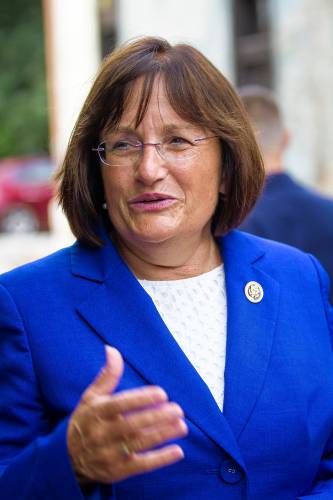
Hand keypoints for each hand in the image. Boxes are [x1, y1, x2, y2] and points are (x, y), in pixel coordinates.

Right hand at [67, 346, 187, 483]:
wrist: (67, 459)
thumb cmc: (85, 420)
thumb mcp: (91, 397)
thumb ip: (107, 375)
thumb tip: (112, 349)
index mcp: (96, 412)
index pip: (120, 404)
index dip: (141, 399)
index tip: (162, 393)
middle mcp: (101, 434)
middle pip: (132, 425)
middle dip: (157, 417)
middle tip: (178, 409)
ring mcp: (108, 454)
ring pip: (138, 444)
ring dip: (162, 435)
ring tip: (182, 426)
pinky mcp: (116, 471)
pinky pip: (140, 466)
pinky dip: (159, 460)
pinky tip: (177, 451)